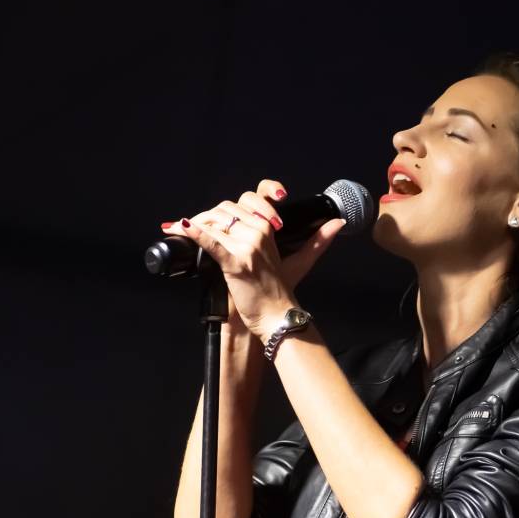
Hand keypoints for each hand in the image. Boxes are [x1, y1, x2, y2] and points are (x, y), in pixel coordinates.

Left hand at [158, 178, 345, 339]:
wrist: (276, 317)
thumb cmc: (280, 291)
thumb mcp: (301, 261)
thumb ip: (319, 241)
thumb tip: (338, 223)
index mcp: (271, 228)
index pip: (248, 199)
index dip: (231, 203)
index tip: (217, 215)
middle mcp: (259, 232)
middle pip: (225, 209)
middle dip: (207, 216)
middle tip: (194, 227)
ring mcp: (246, 246)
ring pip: (215, 221)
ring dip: (196, 224)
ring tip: (181, 230)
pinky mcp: (233, 262)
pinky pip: (210, 241)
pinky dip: (194, 233)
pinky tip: (180, 227)